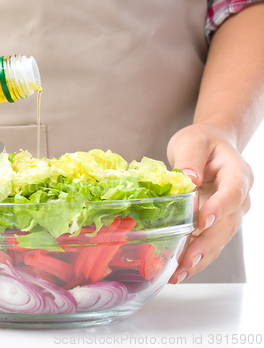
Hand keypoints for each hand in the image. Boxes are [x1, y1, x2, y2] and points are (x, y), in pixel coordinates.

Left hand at [166, 123, 252, 282]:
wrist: (209, 147)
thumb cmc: (202, 142)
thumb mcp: (193, 141)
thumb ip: (190, 158)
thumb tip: (188, 180)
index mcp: (238, 173)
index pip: (233, 192)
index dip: (219, 208)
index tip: (201, 222)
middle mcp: (238, 198)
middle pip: (227, 225)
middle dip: (207, 245)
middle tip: (187, 260)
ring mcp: (229, 214)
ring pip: (219, 240)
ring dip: (199, 259)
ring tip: (178, 274)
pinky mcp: (215, 225)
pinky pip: (208, 244)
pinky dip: (194, 259)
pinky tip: (177, 271)